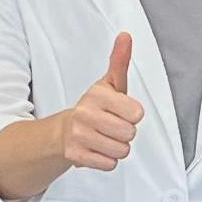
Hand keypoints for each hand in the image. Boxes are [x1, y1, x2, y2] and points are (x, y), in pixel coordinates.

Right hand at [57, 33, 145, 174]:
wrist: (64, 131)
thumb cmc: (94, 108)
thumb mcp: (109, 84)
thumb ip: (120, 61)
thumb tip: (125, 36)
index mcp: (97, 95)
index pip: (136, 113)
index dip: (132, 114)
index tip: (120, 111)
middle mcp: (85, 113)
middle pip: (130, 134)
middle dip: (124, 133)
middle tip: (111, 126)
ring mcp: (79, 135)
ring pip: (121, 151)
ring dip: (116, 147)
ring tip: (104, 137)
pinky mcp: (75, 155)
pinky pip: (109, 164)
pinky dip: (106, 160)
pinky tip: (96, 149)